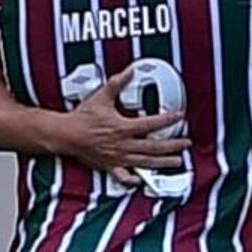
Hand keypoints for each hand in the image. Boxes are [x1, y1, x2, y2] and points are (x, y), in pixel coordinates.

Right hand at [47, 76, 185, 172]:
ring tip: (176, 163)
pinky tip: (141, 180)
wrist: (66, 135)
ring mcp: (118, 157)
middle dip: (173, 145)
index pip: (152, 123)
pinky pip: (124, 176)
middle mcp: (124, 145)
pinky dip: (133, 180)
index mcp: (124, 127)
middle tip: (186, 144)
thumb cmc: (82, 118)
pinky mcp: (110, 166)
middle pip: (154, 147)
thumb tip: (130, 71)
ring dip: (163, 163)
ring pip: (145, 162)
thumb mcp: (101, 96)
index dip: (168, 119)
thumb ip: (117, 83)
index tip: (179, 116)